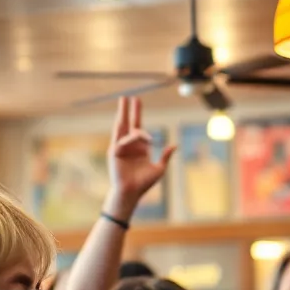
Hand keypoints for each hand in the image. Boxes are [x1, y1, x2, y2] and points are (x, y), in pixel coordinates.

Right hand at [105, 96, 175, 219]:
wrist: (132, 192)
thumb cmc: (144, 183)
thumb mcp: (159, 169)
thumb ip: (166, 156)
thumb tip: (174, 145)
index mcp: (140, 148)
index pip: (139, 127)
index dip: (138, 115)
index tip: (138, 102)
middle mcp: (130, 145)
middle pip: (128, 123)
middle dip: (129, 110)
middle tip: (129, 96)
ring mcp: (121, 148)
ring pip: (122, 127)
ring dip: (122, 113)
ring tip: (124, 100)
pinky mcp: (115, 152)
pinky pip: (123, 140)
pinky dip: (131, 138)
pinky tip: (139, 137)